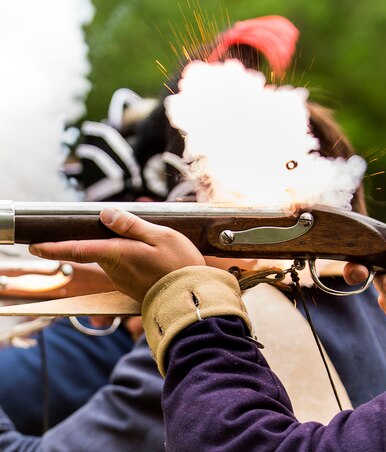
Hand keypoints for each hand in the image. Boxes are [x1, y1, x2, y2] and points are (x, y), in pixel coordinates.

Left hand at [28, 208, 205, 301]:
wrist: (193, 299)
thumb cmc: (180, 266)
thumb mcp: (161, 236)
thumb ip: (131, 224)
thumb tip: (106, 213)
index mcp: (117, 253)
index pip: (77, 249)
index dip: (53, 247)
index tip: (34, 246)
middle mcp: (114, 270)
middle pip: (98, 250)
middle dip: (104, 240)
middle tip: (129, 232)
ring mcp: (122, 281)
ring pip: (112, 259)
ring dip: (122, 250)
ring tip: (153, 247)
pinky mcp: (131, 288)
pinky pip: (125, 268)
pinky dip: (132, 260)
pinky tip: (153, 259)